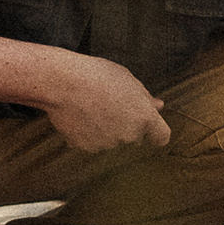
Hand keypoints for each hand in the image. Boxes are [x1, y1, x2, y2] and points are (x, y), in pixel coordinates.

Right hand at [31, 52, 173, 150]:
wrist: (62, 83)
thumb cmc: (96, 76)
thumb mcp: (127, 79)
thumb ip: (145, 97)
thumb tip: (158, 106)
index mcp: (144, 117)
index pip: (162, 137)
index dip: (155, 132)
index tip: (149, 127)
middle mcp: (129, 135)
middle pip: (134, 137)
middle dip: (127, 125)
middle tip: (110, 105)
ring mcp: (107, 144)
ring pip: (112, 140)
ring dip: (106, 130)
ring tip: (91, 107)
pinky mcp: (87, 148)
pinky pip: (92, 142)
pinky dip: (87, 133)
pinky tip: (80, 115)